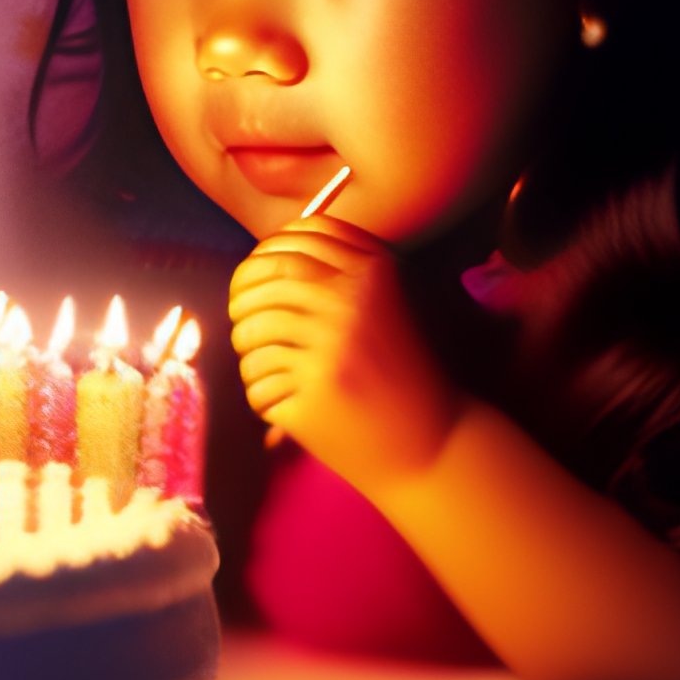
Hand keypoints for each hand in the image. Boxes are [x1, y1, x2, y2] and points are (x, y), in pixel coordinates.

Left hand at [227, 216, 460, 487]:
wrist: (437, 442)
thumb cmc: (405, 373)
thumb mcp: (391, 304)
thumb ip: (343, 270)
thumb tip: (269, 252)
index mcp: (373, 270)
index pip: (297, 237)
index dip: (264, 255)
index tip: (255, 280)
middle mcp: (352, 299)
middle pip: (264, 278)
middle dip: (242, 300)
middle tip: (245, 323)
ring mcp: (333, 343)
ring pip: (250, 331)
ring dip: (248, 349)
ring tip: (267, 364)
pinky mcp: (316, 389)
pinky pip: (256, 379)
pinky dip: (260, 393)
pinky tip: (284, 401)